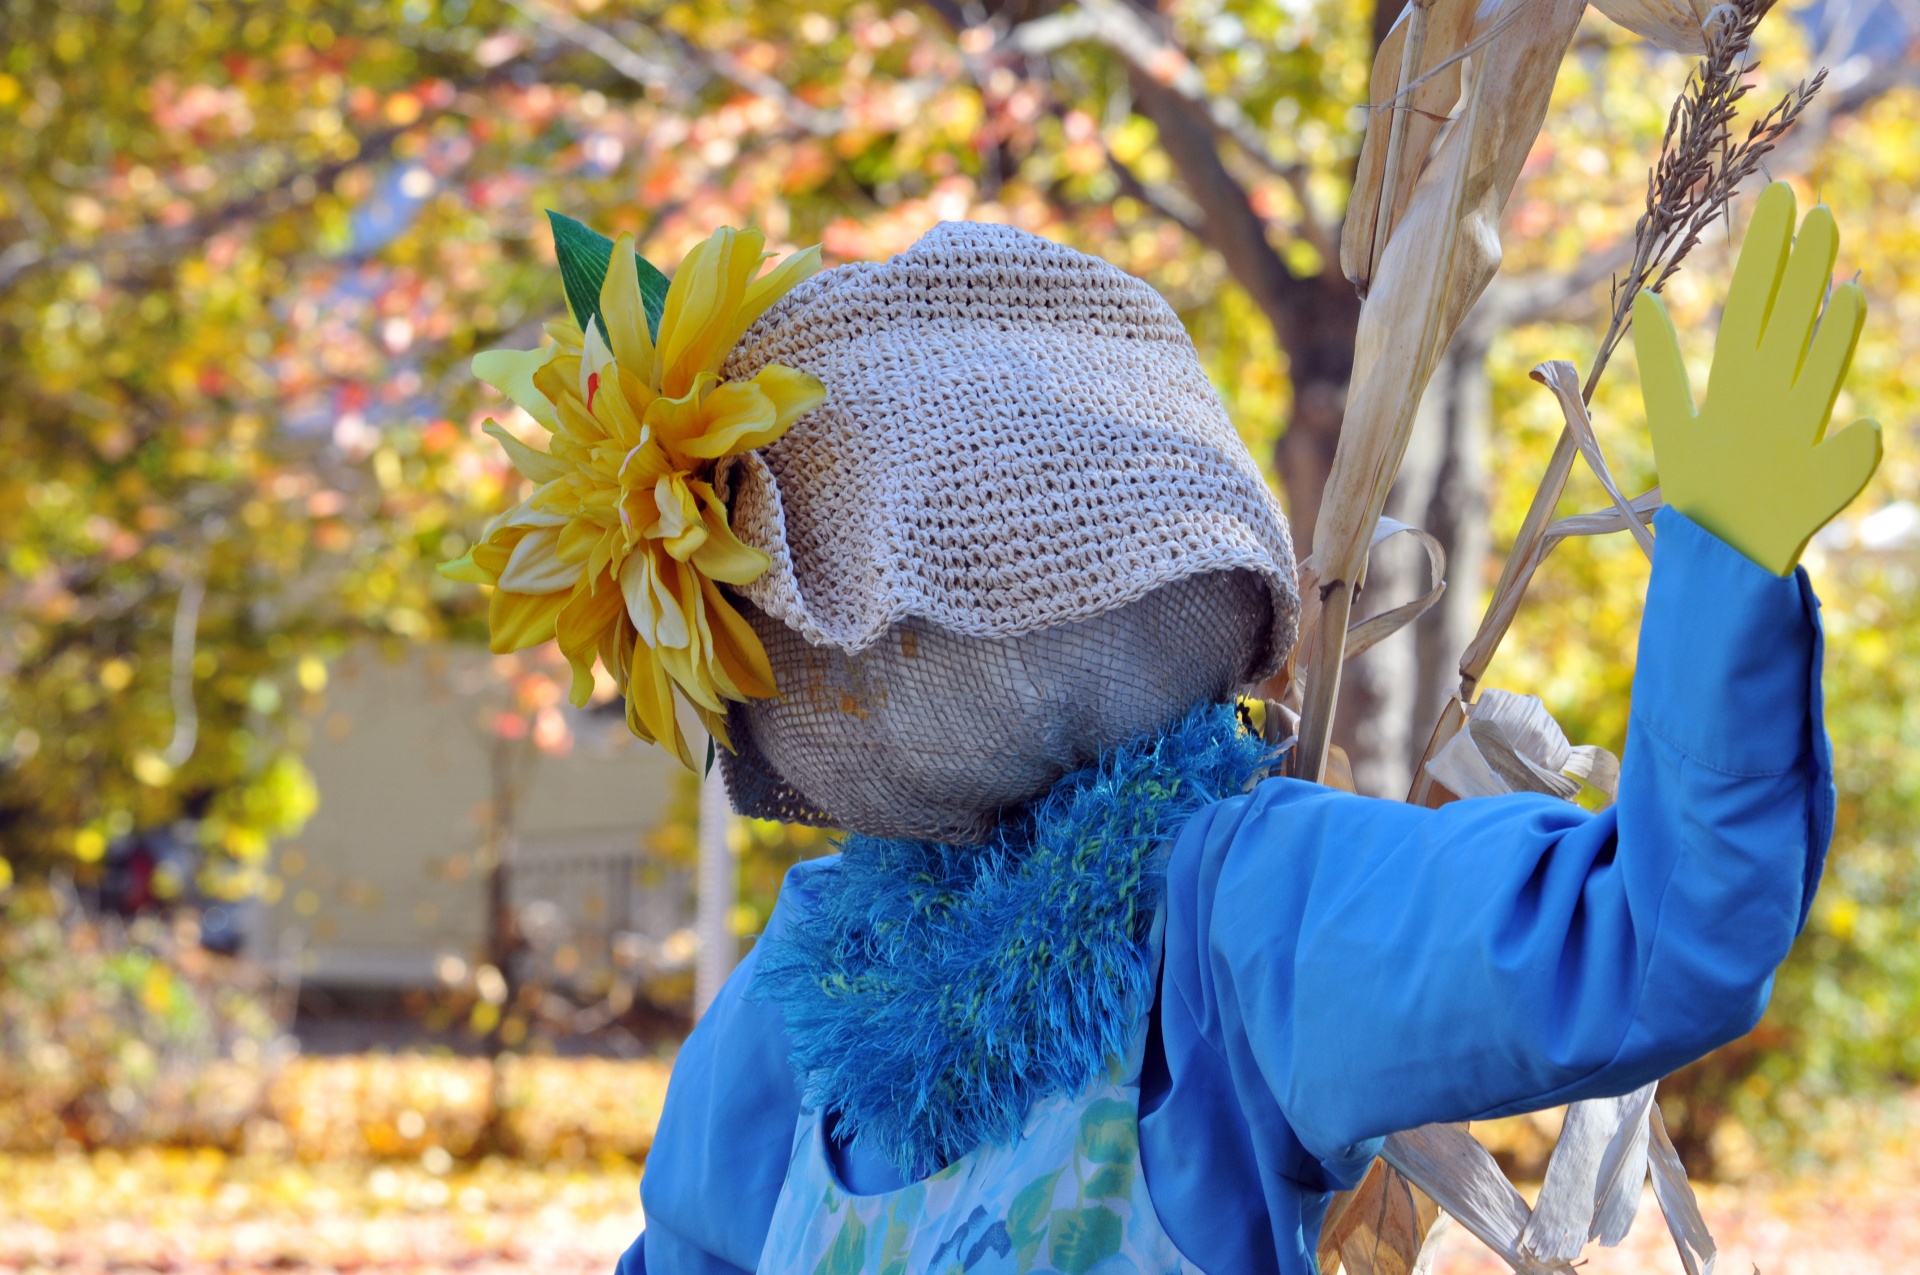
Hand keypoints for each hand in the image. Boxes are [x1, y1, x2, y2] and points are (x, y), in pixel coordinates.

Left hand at [1633, 182, 1882, 575]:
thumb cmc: (1702, 489)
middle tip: (1811, 208)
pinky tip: (1852, 363)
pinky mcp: (1817, 473)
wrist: (1718, 549)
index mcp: (1737, 382)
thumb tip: (1645, 299)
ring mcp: (1797, 430)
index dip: (1763, 258)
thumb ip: (1663, 365)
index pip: (1752, 307)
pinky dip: (1845, 414)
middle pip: (1787, 322)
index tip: (1778, 201)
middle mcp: (1772, 396)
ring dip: (1823, 314)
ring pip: (1813, 361)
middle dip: (1799, 269)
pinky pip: (1838, 443)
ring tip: (1835, 264)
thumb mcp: (1671, 421)